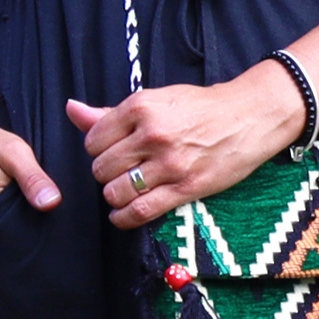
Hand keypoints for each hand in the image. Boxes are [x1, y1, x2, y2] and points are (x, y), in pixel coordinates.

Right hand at [0, 103, 60, 238]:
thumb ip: (32, 177)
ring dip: (0, 234)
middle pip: (4, 244)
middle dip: (18, 236)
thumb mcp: (11, 152)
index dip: (34, 236)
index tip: (43, 227)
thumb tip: (53, 202)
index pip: (21, 241)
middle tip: (27, 219)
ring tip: (9, 217)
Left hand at [69, 63, 307, 230]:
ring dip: (115, 196)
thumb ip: (111, 112)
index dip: (98, 149)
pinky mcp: (185, 188)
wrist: (247, 118)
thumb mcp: (155, 100)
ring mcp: (169, 164)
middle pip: (102, 167)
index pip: (94, 139)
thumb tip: (72, 110)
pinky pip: (141, 210)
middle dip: (105, 174)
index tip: (111, 153)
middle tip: (120, 172)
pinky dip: (124, 218)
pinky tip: (123, 215)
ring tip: (124, 192)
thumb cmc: (201, 108)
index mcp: (140, 108)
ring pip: (117, 191)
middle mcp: (151, 135)